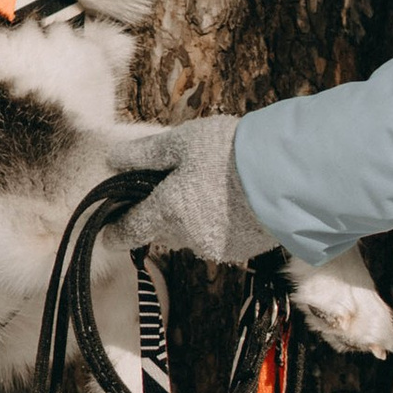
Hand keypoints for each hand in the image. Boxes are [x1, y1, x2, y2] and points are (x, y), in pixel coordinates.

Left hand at [107, 115, 277, 267]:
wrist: (284, 174)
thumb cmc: (228, 152)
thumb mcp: (181, 142)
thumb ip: (144, 154)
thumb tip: (113, 160)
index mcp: (168, 211)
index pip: (131, 230)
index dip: (116, 233)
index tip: (108, 235)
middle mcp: (188, 236)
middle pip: (163, 231)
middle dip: (161, 216)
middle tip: (171, 190)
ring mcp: (217, 247)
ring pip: (193, 235)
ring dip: (193, 219)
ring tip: (211, 189)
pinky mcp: (243, 250)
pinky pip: (220, 239)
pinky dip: (220, 224)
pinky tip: (233, 201)